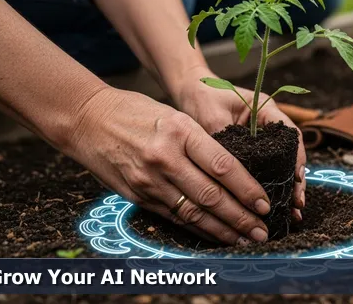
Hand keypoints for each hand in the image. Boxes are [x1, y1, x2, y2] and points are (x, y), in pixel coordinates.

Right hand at [65, 87, 274, 244]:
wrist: (86, 120)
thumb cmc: (136, 112)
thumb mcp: (175, 116)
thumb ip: (202, 143)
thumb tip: (236, 173)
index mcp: (180, 131)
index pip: (223, 166)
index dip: (247, 189)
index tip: (265, 203)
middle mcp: (165, 158)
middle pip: (211, 195)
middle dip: (241, 217)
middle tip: (262, 231)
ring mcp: (149, 180)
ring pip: (194, 212)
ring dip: (223, 230)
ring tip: (244, 239)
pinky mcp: (138, 196)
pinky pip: (174, 217)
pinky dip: (197, 229)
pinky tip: (215, 235)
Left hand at [171, 66, 306, 222]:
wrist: (191, 90)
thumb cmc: (203, 97)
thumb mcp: (212, 116)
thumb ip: (224, 140)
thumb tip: (231, 173)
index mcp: (266, 109)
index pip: (291, 134)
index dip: (297, 158)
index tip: (296, 179)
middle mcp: (269, 124)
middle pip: (291, 154)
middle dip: (295, 180)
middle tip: (297, 205)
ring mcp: (261, 137)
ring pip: (280, 164)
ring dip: (285, 187)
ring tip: (291, 212)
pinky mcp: (251, 149)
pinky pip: (265, 168)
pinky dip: (268, 186)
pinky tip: (271, 205)